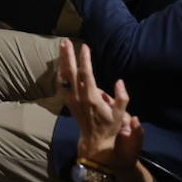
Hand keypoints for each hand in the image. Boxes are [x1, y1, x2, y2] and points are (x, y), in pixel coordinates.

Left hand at [58, 40, 142, 171]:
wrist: (94, 140)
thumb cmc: (109, 126)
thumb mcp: (120, 114)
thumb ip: (122, 97)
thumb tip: (119, 81)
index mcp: (91, 97)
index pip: (86, 74)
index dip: (85, 59)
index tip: (85, 47)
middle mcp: (79, 97)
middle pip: (72, 72)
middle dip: (69, 55)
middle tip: (66, 41)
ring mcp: (71, 99)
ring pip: (64, 76)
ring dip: (63, 60)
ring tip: (62, 47)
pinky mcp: (68, 102)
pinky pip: (62, 84)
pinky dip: (60, 72)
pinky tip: (60, 63)